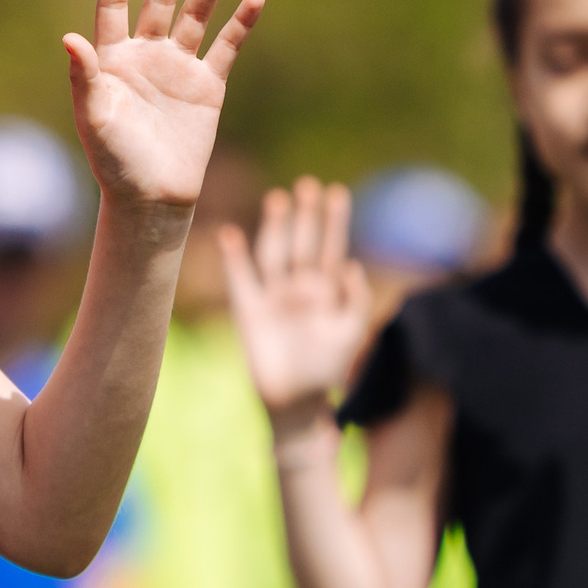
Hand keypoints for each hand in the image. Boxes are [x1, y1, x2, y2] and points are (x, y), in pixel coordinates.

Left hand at [63, 0, 263, 210]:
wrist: (152, 197)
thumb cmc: (114, 162)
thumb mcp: (94, 118)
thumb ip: (85, 77)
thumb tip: (70, 38)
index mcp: (113, 59)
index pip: (114, 6)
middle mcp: (146, 55)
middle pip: (160, 0)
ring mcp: (178, 68)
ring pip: (197, 17)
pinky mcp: (207, 86)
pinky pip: (226, 48)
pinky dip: (240, 23)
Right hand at [220, 177, 374, 414]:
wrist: (296, 403)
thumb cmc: (327, 369)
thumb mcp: (351, 334)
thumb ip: (357, 301)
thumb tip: (351, 265)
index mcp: (327, 292)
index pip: (331, 248)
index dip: (334, 221)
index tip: (337, 192)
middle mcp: (299, 288)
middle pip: (302, 244)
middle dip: (305, 216)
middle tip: (307, 185)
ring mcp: (273, 297)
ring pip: (274, 254)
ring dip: (275, 227)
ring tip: (278, 199)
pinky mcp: (249, 311)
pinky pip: (240, 280)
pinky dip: (233, 258)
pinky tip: (231, 234)